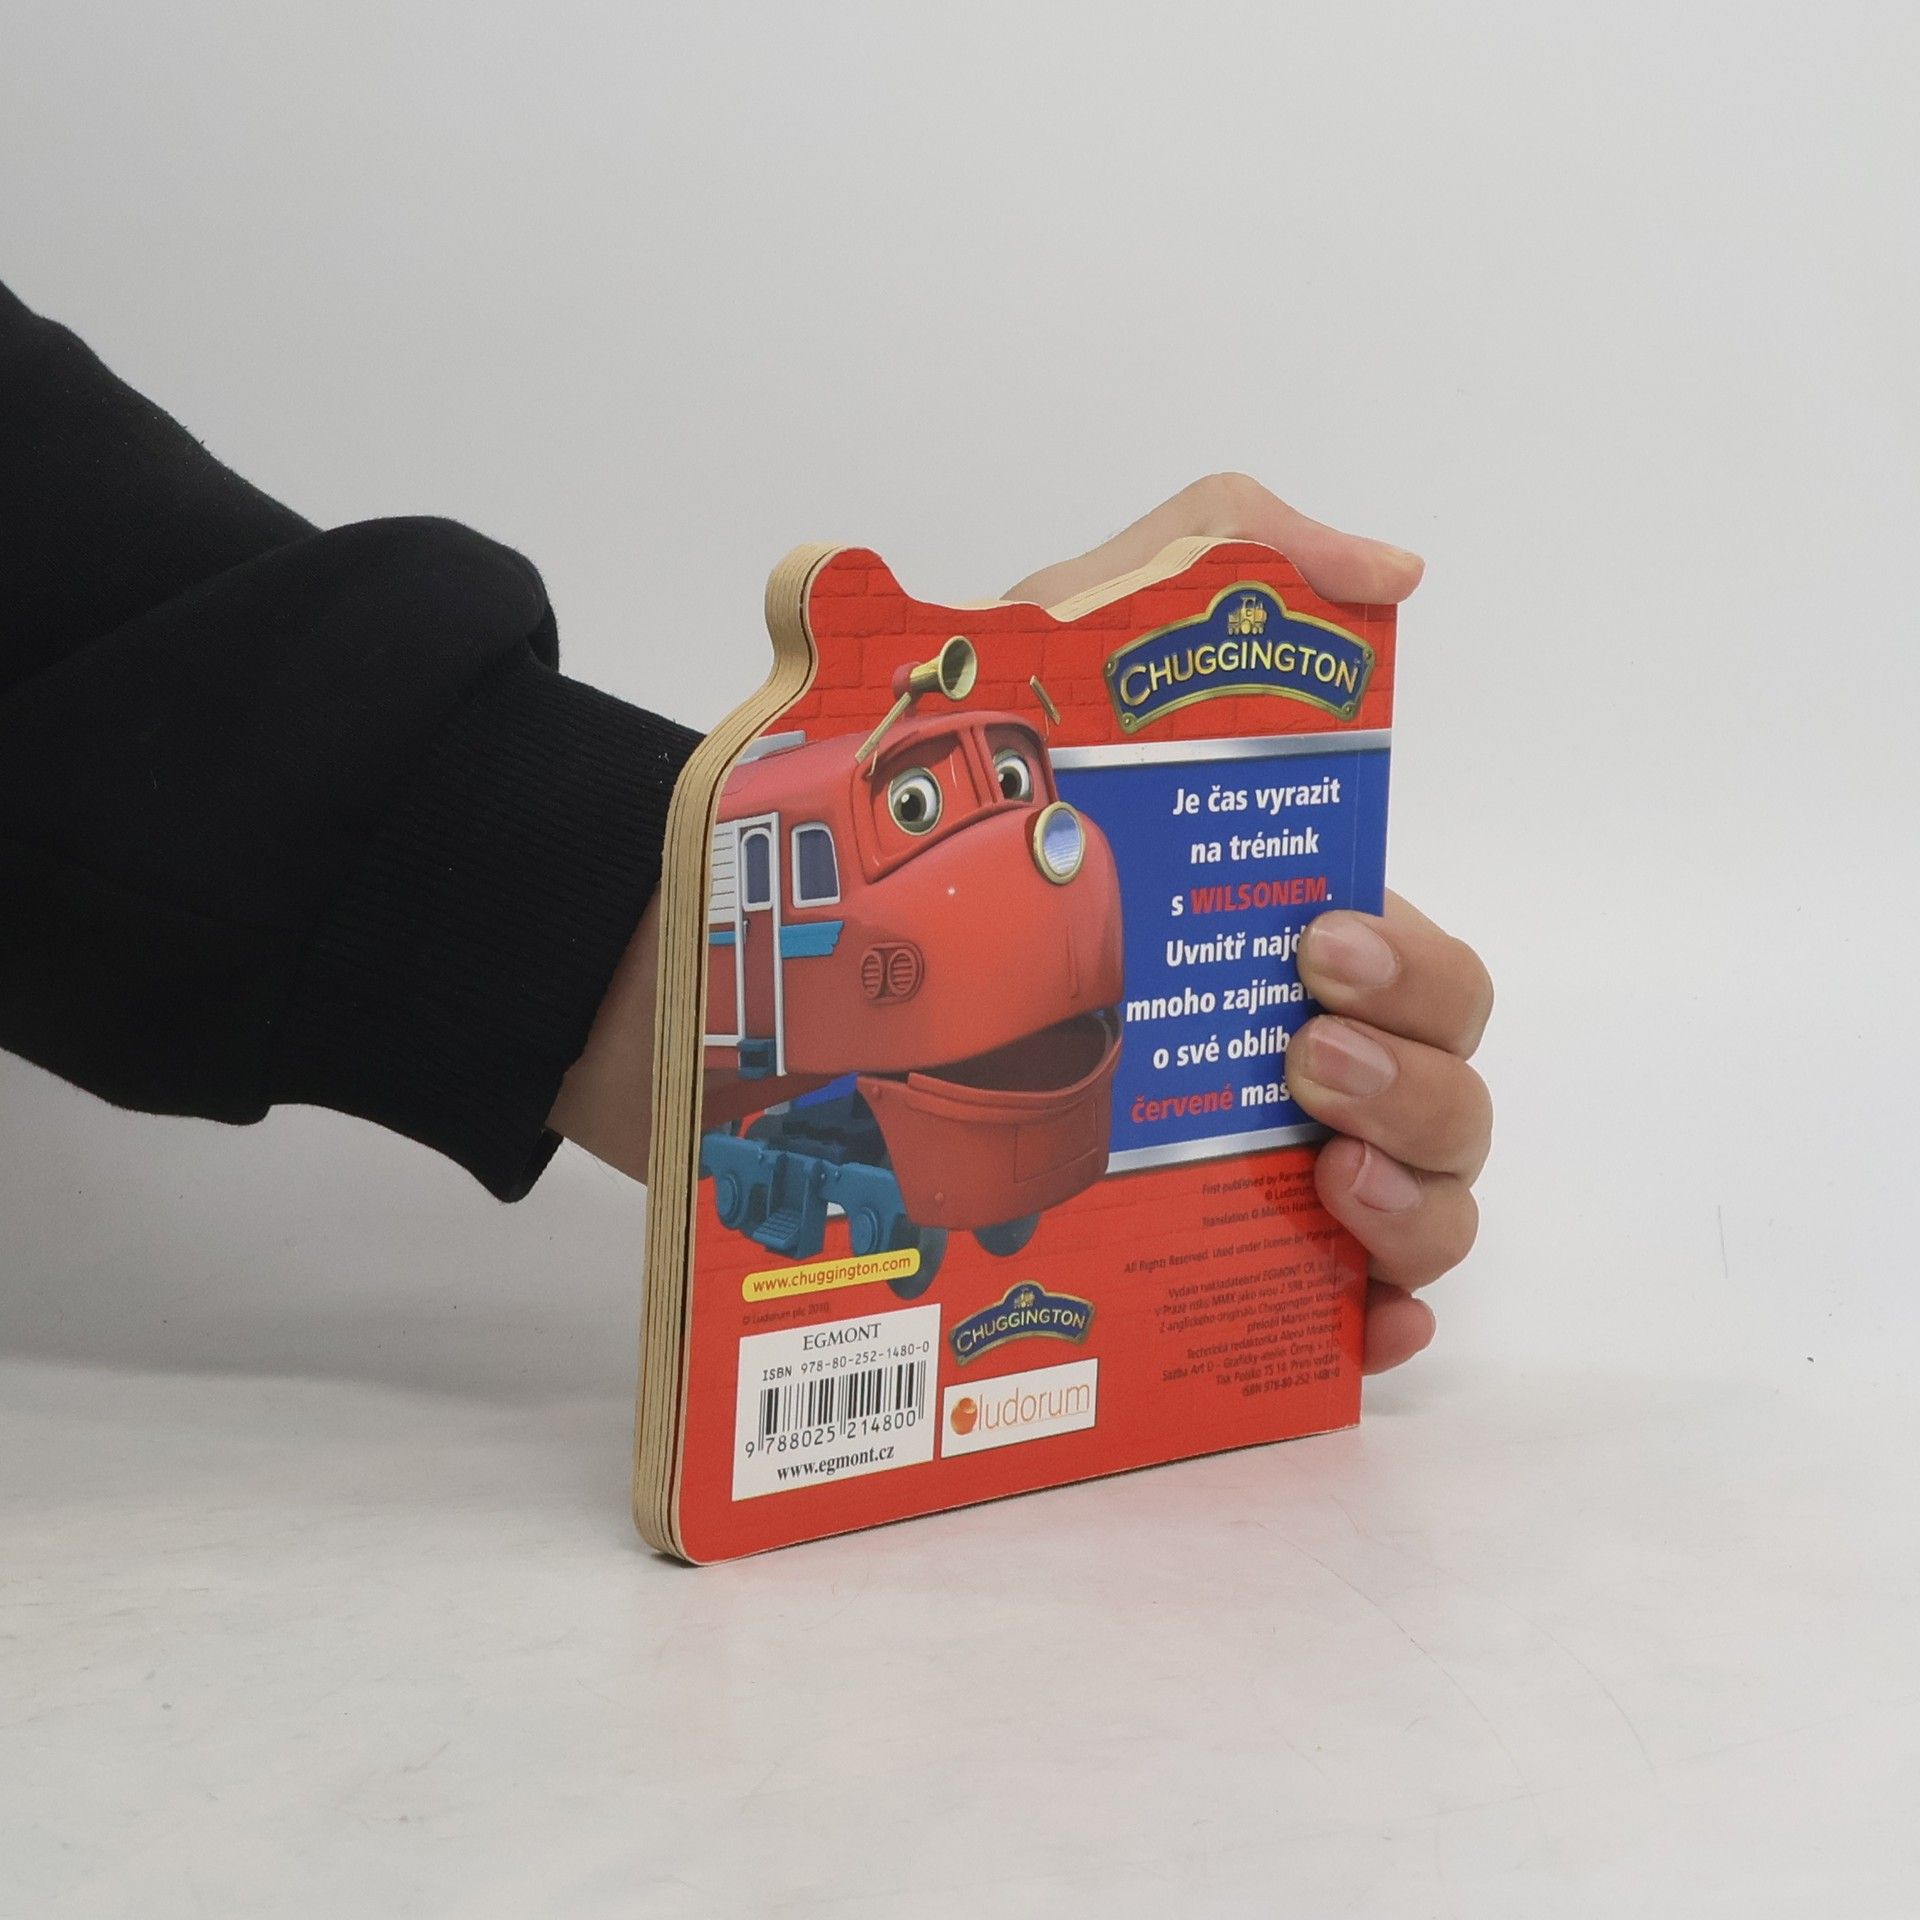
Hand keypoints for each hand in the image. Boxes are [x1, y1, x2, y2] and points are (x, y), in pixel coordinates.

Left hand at [1008, 475, 1485, 1374]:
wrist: (817, 939)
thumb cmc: (969, 790)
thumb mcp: (1076, 633)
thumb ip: (1221, 552)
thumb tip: (1392, 572)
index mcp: (1289, 938)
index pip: (1430, 973)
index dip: (1416, 972)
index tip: (1316, 949)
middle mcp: (1289, 1055)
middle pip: (1450, 1094)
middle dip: (1416, 1079)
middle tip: (1298, 1055)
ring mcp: (1246, 1160)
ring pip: (1423, 1205)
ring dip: (1417, 1200)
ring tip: (1322, 1172)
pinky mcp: (1187, 1249)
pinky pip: (1330, 1314)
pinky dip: (1377, 1323)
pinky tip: (1357, 1323)